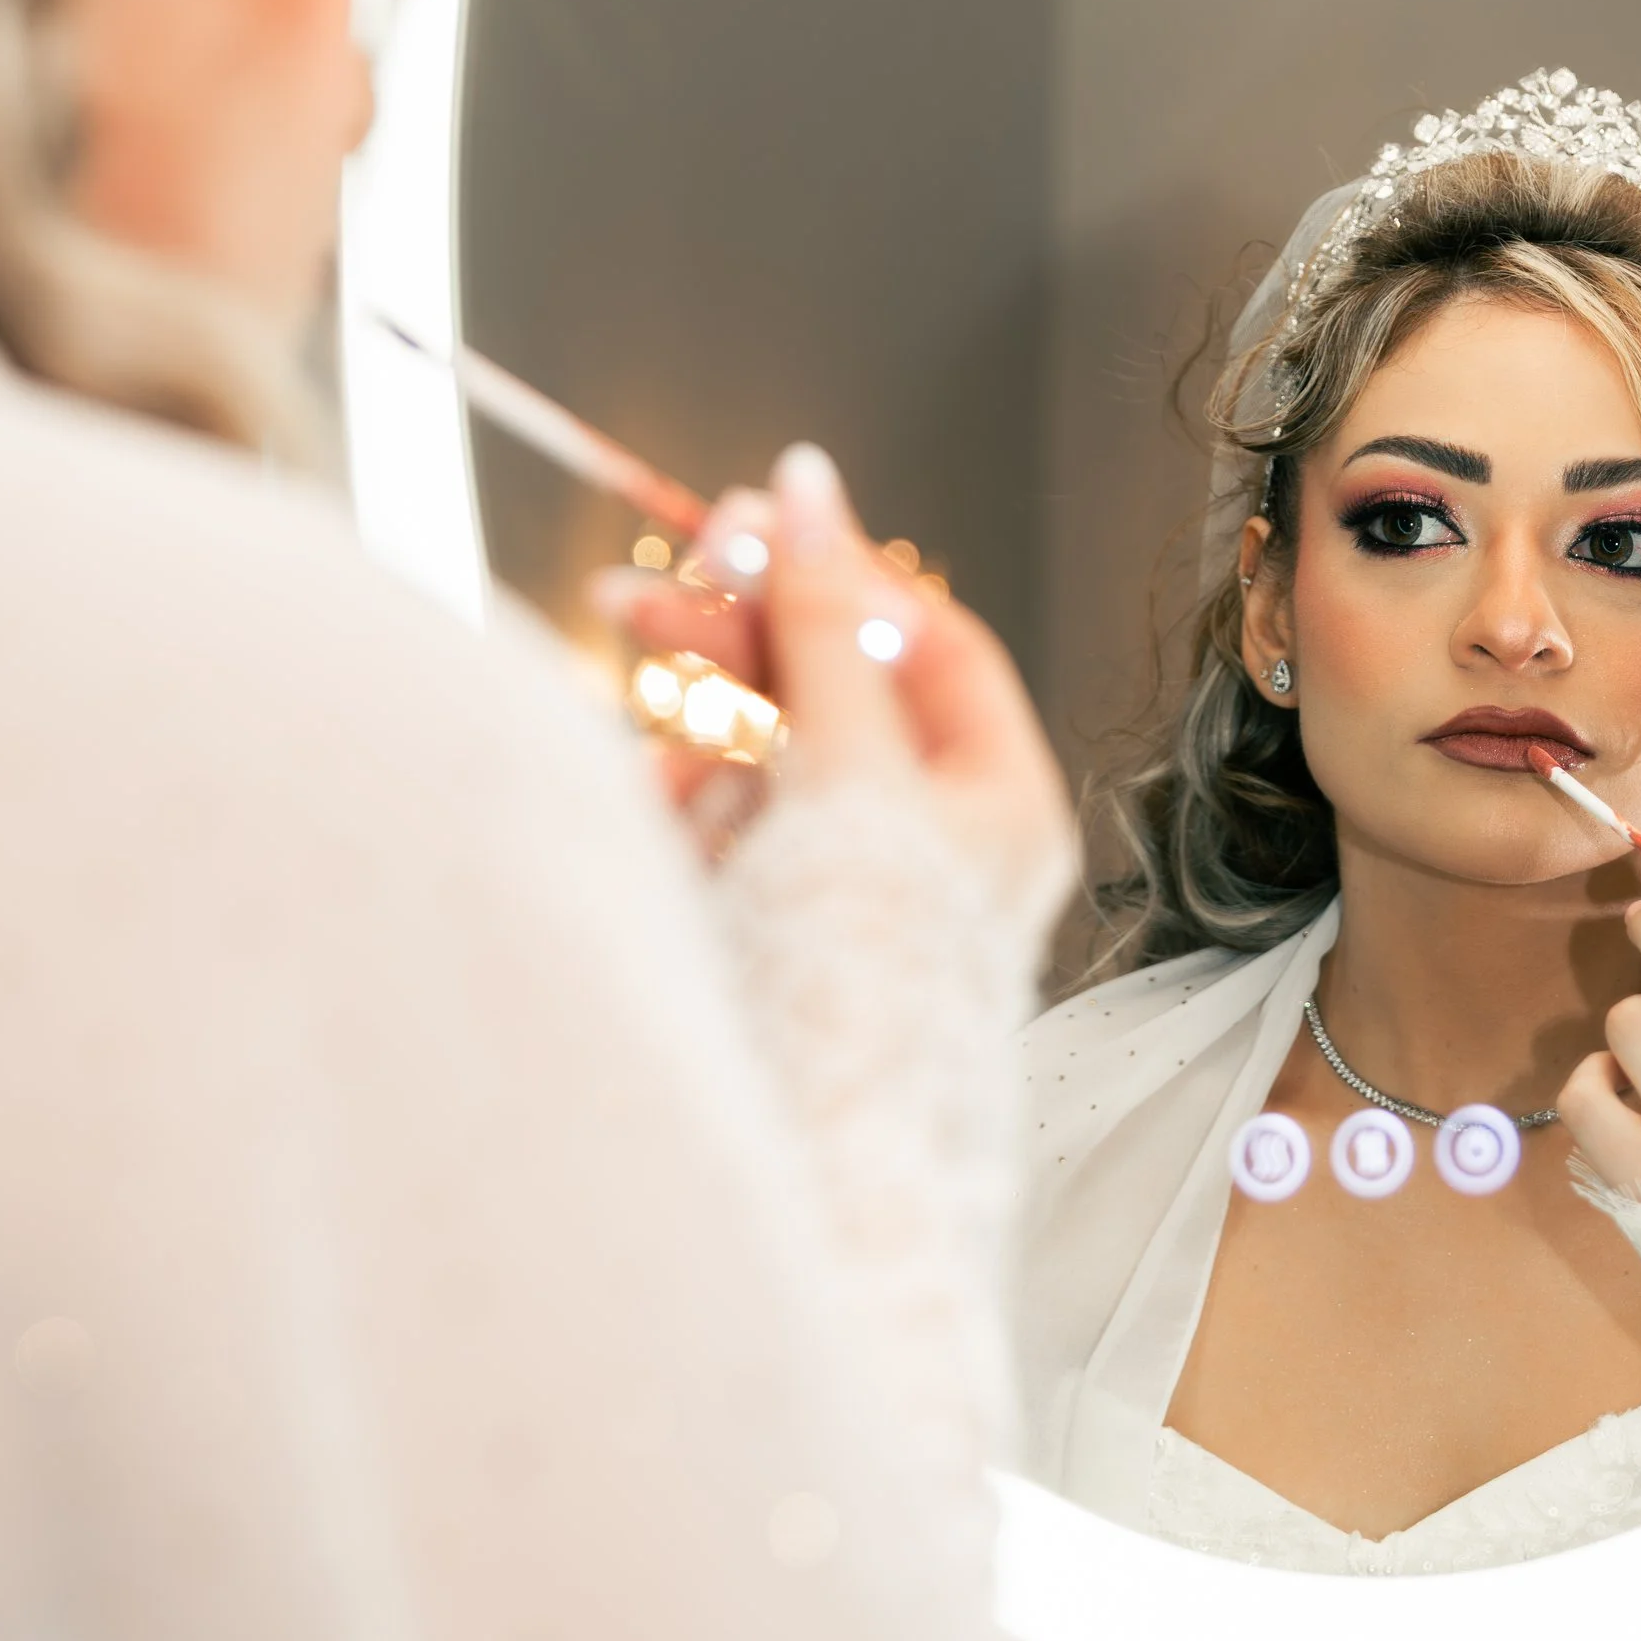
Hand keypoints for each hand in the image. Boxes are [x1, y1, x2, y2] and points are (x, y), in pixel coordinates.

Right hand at [592, 444, 1073, 938]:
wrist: (808, 1154)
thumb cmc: (863, 977)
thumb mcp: (850, 773)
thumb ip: (820, 629)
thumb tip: (805, 485)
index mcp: (997, 803)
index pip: (930, 645)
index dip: (840, 580)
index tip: (750, 528)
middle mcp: (931, 841)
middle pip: (835, 687)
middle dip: (740, 636)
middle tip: (649, 585)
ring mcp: (841, 882)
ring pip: (760, 749)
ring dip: (692, 719)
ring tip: (643, 737)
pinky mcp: (763, 920)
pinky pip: (716, 823)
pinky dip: (673, 797)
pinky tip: (643, 798)